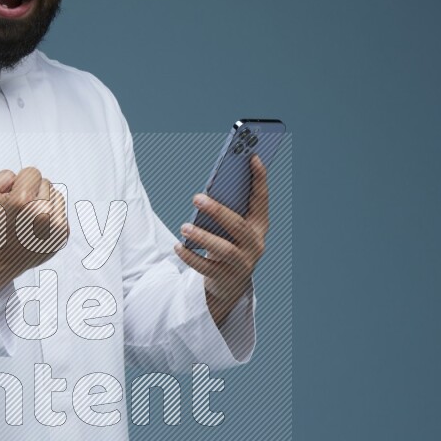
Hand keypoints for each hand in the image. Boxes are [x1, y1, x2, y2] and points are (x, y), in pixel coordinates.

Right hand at [0, 166, 68, 295]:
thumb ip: (4, 176)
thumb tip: (24, 178)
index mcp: (22, 201)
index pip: (32, 172)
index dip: (19, 183)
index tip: (12, 198)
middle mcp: (42, 214)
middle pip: (46, 182)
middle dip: (33, 192)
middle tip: (18, 211)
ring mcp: (55, 226)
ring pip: (56, 195)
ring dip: (44, 202)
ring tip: (28, 218)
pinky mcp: (63, 236)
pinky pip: (61, 212)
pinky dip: (50, 216)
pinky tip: (36, 228)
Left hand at [174, 154, 268, 328]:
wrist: (229, 284)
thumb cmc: (228, 244)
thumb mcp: (231, 228)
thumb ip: (227, 211)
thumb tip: (208, 192)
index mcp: (259, 226)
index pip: (262, 200)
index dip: (260, 179)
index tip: (253, 157)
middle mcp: (255, 244)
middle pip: (238, 226)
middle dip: (218, 211)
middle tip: (196, 197)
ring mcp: (242, 263)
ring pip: (223, 249)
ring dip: (202, 237)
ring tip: (184, 227)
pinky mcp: (225, 278)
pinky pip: (206, 267)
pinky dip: (190, 256)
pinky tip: (178, 246)